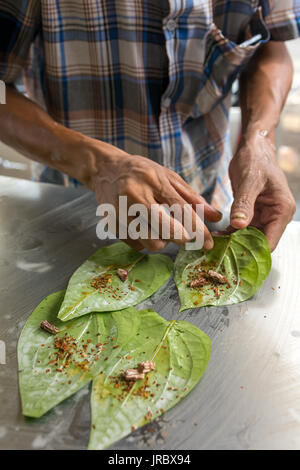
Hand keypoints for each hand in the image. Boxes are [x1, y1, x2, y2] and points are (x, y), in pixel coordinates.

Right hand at [84, 142, 221, 250]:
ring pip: (151, 242)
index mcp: (153, 181)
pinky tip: (144, 227)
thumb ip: (192, 198)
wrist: (105, 169)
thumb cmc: (142, 172)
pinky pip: (137, 245)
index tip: (208, 243)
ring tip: (161, 228)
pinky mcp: (112, 225)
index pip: (181, 210)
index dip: (198, 229)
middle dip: (182, 239)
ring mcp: (121, 212)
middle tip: (188, 239)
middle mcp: (135, 196)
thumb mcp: (168, 177)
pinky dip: (146, 240)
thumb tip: (216, 217)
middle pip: (165, 230)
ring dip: (163, 241)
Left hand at [228, 131, 295, 250]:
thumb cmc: (256, 160)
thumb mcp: (249, 181)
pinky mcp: (252, 213)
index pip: (270, 241)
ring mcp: (264, 215)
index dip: (253, 253)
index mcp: (281, 210)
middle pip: (259, 243)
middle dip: (241, 250)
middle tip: (220, 256)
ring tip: (215, 247)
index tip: (234, 259)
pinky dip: (230, 233)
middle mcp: (275, 216)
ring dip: (233, 243)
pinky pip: (241, 229)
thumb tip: (239, 226)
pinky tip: (216, 236)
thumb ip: (244, 204)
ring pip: (249, 238)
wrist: (253, 148)